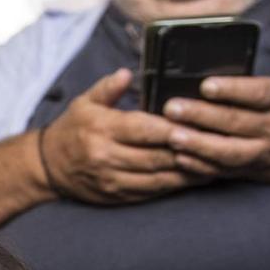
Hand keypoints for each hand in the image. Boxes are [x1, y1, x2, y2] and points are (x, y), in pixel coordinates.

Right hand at [40, 69, 204, 204]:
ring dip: (190, 172)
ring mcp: (113, 180)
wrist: (48, 168)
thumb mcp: (84, 103)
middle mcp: (107, 157)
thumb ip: (108, 88)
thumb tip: (127, 73)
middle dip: (190, 150)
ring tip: (218, 162)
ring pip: (160, 178)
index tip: (201, 122)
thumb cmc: (72, 130)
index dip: (175, 127)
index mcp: (102, 130)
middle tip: (220, 143)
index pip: (146, 129)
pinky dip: (177, 185)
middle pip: (158, 156)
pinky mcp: (118, 196)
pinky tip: (198, 177)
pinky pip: (153, 193)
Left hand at [162, 76, 269, 183]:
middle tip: (172, 108)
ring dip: (198, 144)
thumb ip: (255, 89)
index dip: (233, 90)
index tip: (206, 85)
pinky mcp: (257, 171)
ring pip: (230, 152)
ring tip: (172, 135)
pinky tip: (181, 157)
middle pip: (238, 122)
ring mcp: (267, 153)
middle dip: (201, 116)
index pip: (261, 94)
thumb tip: (209, 83)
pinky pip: (227, 170)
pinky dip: (202, 165)